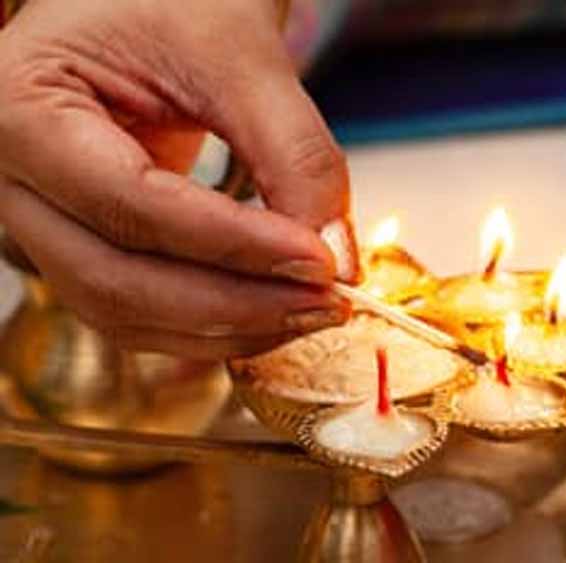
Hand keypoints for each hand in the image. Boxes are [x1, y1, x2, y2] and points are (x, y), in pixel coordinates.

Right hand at [0, 0, 359, 358]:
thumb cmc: (174, 1)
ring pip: (125, 313)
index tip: (319, 262)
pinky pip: (139, 311)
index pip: (132, 206)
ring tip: (314, 311)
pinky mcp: (84, 246)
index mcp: (22, 108)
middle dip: (236, 305)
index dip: (234, 246)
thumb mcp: (239, 53)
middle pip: (117, 281)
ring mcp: (41, 222)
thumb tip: (334, 254)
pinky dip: (211, 324)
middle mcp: (13, 179)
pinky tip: (276, 312)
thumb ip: (293, 150)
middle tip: (327, 303)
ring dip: (229, 328)